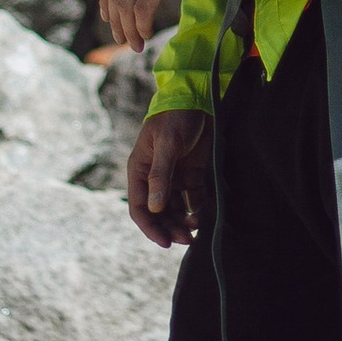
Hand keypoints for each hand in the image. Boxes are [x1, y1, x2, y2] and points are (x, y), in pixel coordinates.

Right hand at [128, 110, 212, 246]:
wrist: (198, 97)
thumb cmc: (175, 117)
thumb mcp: (167, 144)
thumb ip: (160, 176)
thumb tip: (155, 208)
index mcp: (139, 170)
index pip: (139, 208)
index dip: (150, 228)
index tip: (165, 242)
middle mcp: (154, 178)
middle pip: (158, 213)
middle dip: (169, 229)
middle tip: (186, 240)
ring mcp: (173, 177)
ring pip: (175, 209)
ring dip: (182, 223)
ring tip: (195, 232)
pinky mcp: (192, 174)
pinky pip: (191, 199)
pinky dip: (196, 210)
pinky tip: (202, 216)